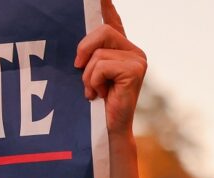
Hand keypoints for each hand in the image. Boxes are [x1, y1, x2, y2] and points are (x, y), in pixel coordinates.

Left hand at [74, 0, 146, 136]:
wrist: (107, 130)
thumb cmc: (94, 104)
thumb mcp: (87, 75)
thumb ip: (87, 56)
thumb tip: (76, 49)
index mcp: (120, 49)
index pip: (112, 20)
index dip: (105, 6)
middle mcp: (133, 50)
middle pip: (102, 31)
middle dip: (84, 50)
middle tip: (79, 70)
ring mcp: (137, 59)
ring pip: (98, 53)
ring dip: (88, 75)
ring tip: (93, 91)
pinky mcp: (135, 70)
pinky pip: (101, 65)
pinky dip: (94, 81)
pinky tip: (100, 94)